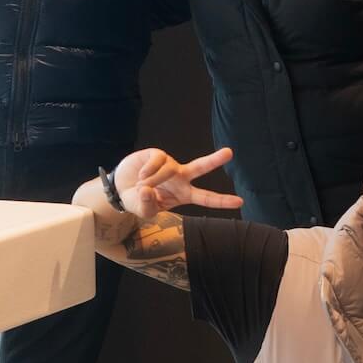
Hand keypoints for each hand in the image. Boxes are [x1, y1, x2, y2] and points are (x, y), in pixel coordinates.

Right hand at [112, 146, 242, 217]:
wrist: (122, 188)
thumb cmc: (139, 201)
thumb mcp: (143, 211)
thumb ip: (147, 205)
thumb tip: (147, 189)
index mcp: (184, 195)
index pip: (206, 198)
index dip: (222, 201)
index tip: (240, 202)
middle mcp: (181, 178)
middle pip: (200, 167)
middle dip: (215, 160)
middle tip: (230, 152)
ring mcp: (170, 164)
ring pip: (167, 170)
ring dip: (152, 180)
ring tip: (140, 186)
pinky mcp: (157, 155)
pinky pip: (156, 161)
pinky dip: (147, 171)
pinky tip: (140, 176)